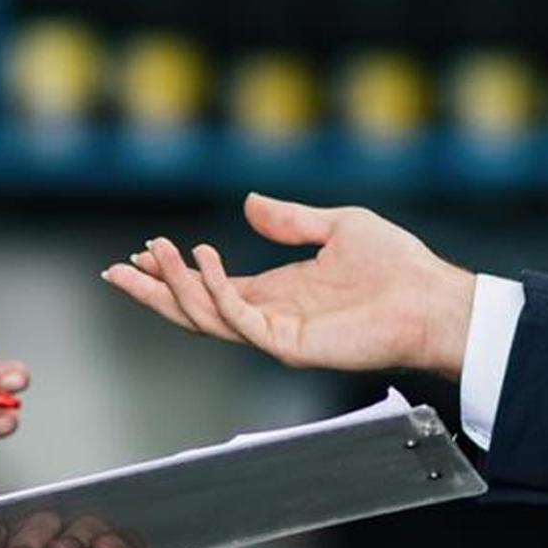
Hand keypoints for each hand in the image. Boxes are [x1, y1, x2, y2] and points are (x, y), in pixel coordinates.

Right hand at [99, 192, 475, 376]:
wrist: (432, 298)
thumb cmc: (398, 267)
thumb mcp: (337, 226)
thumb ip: (290, 220)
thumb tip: (249, 204)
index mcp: (277, 292)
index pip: (210, 288)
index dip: (175, 272)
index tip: (143, 251)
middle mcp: (269, 316)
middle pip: (194, 309)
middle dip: (152, 291)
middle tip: (115, 271)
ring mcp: (277, 333)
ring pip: (206, 317)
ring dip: (174, 285)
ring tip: (156, 251)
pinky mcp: (289, 344)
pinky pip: (238, 318)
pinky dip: (214, 289)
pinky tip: (203, 256)